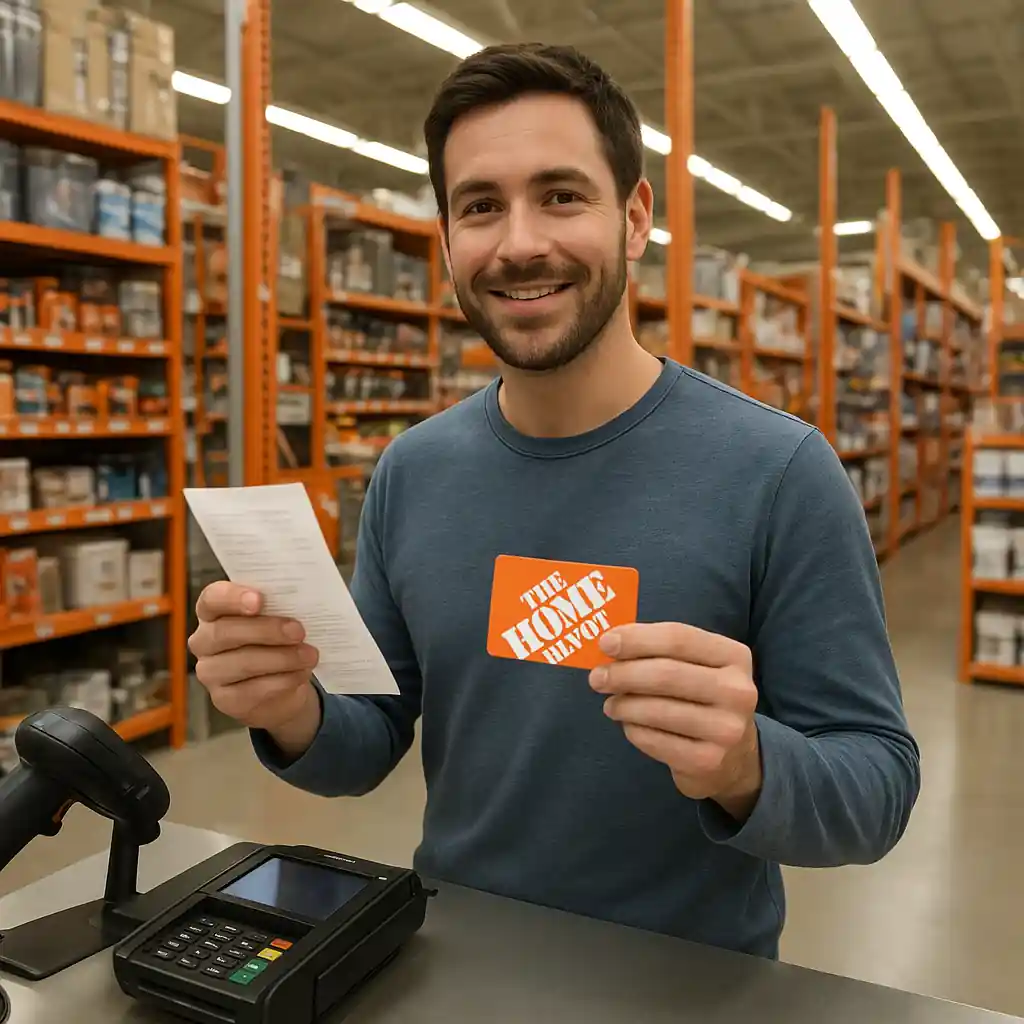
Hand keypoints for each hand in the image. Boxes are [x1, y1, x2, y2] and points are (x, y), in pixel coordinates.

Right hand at [188, 582, 321, 755]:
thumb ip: (279, 607)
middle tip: (298, 631)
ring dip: (281, 658)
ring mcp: (210, 673)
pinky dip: (282, 681)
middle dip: (266, 630)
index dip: (232, 598)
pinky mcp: (224, 700)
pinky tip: (300, 674)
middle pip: (225, 632)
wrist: (283, 686)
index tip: (259, 600)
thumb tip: (299, 601)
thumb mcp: (278, 618)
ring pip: (242, 663)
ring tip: (309, 655)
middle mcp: (204, 641)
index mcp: (213, 612)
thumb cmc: (277, 641)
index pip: (211, 599)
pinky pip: (253, 690)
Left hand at [589, 622, 761, 820]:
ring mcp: (726, 729)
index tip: (605, 642)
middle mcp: (737, 691)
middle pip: (666, 674)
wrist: (733, 758)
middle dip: (623, 673)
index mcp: (734, 656)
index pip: (679, 638)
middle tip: (597, 677)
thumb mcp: (696, 666)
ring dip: (624, 704)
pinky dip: (633, 730)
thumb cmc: (701, 698)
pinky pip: (654, 740)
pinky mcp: (707, 761)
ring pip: (657, 709)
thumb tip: (611, 645)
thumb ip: (661, 651)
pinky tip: (629, 725)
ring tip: (611, 704)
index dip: (637, 638)